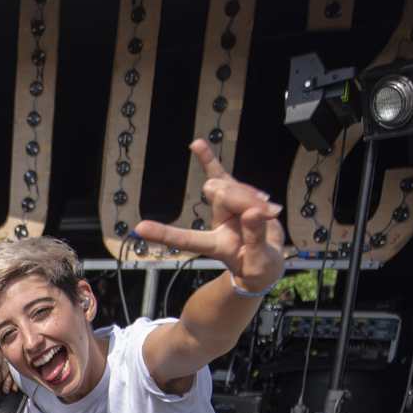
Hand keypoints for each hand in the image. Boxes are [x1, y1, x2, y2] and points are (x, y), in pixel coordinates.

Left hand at [130, 139, 285, 289]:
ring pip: (229, 186)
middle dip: (245, 200)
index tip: (141, 227)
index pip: (186, 239)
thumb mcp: (261, 263)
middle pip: (221, 197)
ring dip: (252, 196)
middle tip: (266, 214)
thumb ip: (256, 239)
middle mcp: (216, 225)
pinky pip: (220, 173)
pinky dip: (208, 160)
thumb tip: (253, 212)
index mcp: (216, 246)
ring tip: (271, 212)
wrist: (267, 260)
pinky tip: (196, 145)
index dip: (165, 234)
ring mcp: (224, 209)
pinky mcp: (235, 196)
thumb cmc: (260, 267)